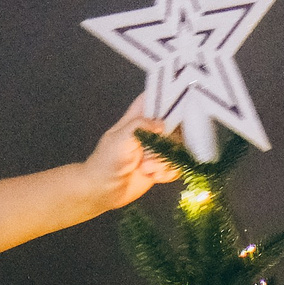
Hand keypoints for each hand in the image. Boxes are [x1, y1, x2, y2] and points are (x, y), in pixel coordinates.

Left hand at [85, 95, 178, 209]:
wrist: (104, 190)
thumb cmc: (107, 161)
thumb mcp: (121, 137)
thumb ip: (141, 125)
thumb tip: (161, 124)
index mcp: (136, 119)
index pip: (152, 99)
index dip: (165, 95)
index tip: (179, 98)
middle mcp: (149, 133)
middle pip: (172, 125)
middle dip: (169, 139)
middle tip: (159, 147)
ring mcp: (156, 151)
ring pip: (175, 148)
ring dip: (164, 160)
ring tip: (146, 167)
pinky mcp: (160, 168)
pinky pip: (175, 166)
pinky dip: (167, 172)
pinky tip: (153, 176)